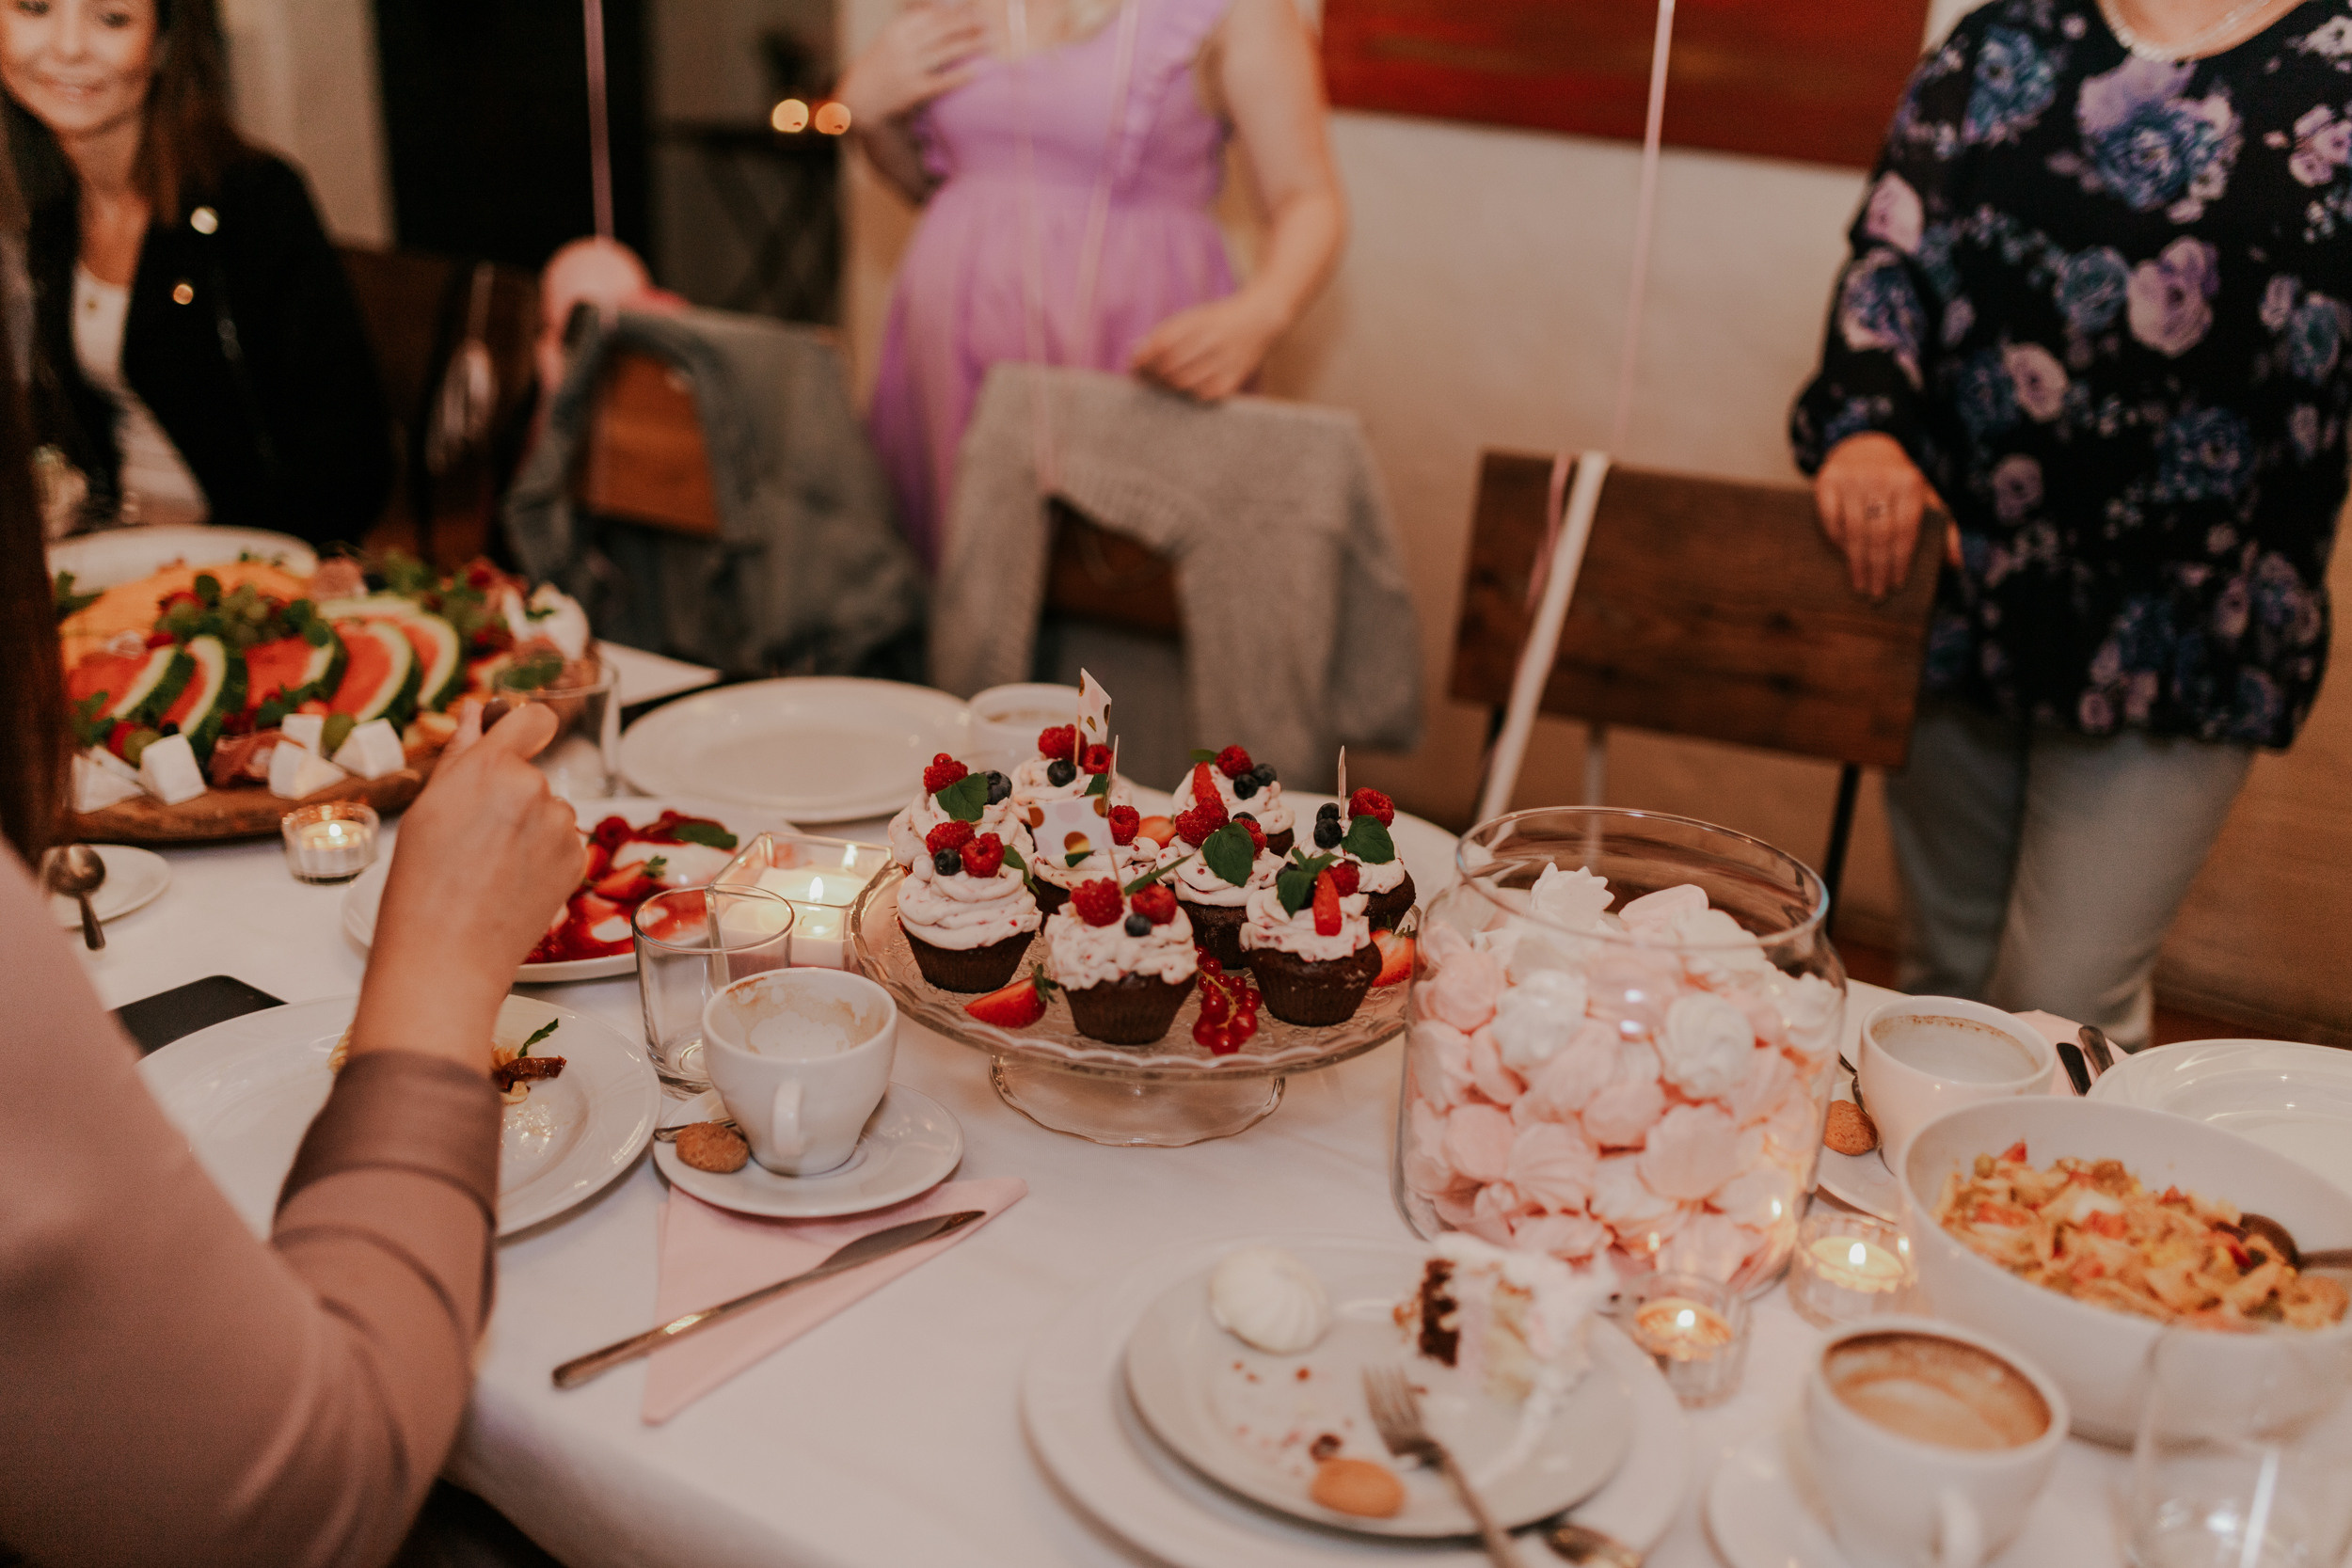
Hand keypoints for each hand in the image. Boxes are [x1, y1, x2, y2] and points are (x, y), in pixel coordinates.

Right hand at [347, 703, 582, 1071]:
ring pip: (548, 810)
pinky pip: (562, 842)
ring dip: (528, 826)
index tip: (515, 739)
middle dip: (509, 794)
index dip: (524, 727)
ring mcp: (561, 826)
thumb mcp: (429, 808)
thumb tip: (476, 712)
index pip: (532, 718)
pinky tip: (511, 881)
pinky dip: (543, 855)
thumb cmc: (423, 883)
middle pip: (531, 774)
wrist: (448, 952)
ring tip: (488, 866)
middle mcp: (535, 789)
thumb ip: (462, 753)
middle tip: (472, 836)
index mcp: (491, 767)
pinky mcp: (577, 859)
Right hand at [837, 2, 985, 125]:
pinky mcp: (914, 91)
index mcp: (896, 30)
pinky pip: (942, 81)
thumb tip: (941, 7)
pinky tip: (978, 70)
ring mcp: (908, 68)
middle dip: (967, 23)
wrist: (860, 99)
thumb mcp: (890, 39)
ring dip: (971, 44)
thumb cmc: (881, 66)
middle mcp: (902, 46)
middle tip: (988, 21)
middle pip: (942, 30)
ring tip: (991, 40)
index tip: (974, 8)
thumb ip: (913, 23)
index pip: (931, 15)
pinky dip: (960, 75)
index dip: (955, 11)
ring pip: (946, 52)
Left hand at [1129, 292, 1285, 400]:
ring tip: (1160, 383)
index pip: (1162, 345)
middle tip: (1143, 378)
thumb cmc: (1217, 320)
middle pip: (1169, 367)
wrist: (1260, 319)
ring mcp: (1223, 362)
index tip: (1134, 365)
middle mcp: (1212, 341)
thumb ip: (1165, 334)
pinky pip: (1200, 395)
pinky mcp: (1232, 380)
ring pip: (1182, 384)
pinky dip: (1187, 393)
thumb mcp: (1193, 317)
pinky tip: (1185, 387)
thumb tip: (1136, 355)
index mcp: (1199, 322)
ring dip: (1166, 386)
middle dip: (1151, 375)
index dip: (1143, 358)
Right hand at [1813, 432, 1955, 598]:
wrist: (1864, 446)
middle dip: (1878, 568)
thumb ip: (1944, 528)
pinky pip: (1831, 520)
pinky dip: (1836, 541)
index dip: (1900, 561)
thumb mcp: (1925, 497)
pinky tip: (1843, 557)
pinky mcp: (1826, 481)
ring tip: (1860, 585)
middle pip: (1880, 534)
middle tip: (1876, 594)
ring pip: (1855, 531)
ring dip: (1857, 563)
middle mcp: (1881, 479)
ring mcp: (1851, 479)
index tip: (1896, 585)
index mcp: (1909, 483)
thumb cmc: (1899, 481)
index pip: (1905, 530)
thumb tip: (1955, 565)